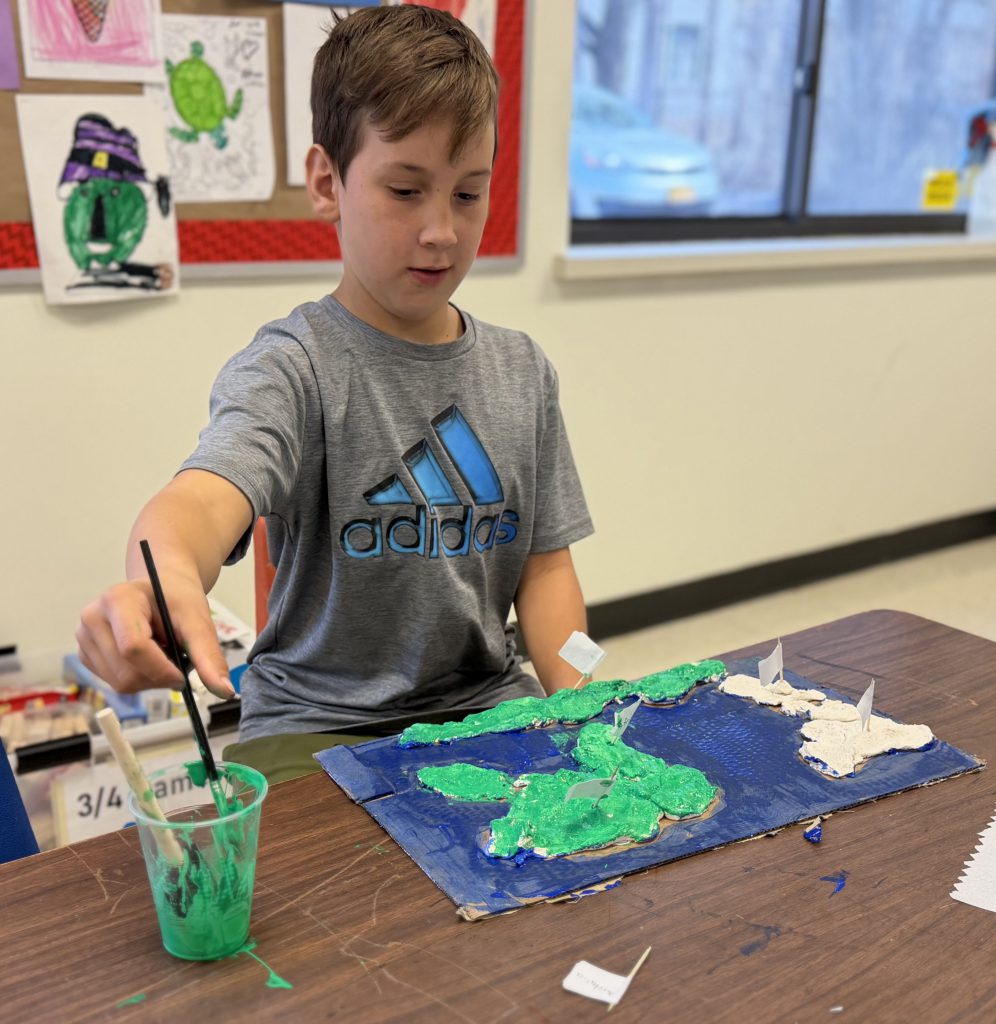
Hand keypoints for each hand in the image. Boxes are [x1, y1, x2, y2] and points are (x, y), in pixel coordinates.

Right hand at [76, 577, 235, 699]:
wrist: (162, 586)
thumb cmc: (178, 598)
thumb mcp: (197, 620)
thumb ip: (208, 655)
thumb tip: (224, 690)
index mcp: (117, 599)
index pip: (133, 648)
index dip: (162, 669)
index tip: (183, 674)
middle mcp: (93, 617)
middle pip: (126, 672)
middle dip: (159, 676)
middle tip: (177, 659)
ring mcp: (84, 637)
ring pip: (119, 683)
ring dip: (149, 679)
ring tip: (161, 651)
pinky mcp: (86, 654)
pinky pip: (114, 684)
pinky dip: (138, 678)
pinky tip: (147, 657)